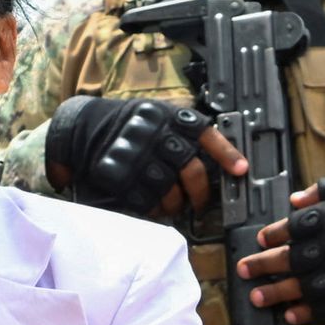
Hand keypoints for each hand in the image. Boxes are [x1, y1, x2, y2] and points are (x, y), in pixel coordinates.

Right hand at [44, 94, 250, 217]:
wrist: (83, 126)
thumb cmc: (130, 125)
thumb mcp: (158, 114)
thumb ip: (184, 130)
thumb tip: (222, 157)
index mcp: (169, 116)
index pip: (205, 134)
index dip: (226, 153)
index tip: (241, 170)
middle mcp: (155, 134)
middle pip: (191, 170)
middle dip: (201, 192)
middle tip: (201, 203)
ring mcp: (136, 156)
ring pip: (170, 190)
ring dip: (176, 204)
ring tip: (175, 205)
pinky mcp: (120, 176)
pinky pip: (146, 201)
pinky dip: (154, 209)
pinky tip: (154, 206)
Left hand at [236, 180, 324, 324]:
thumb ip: (324, 192)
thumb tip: (293, 201)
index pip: (292, 227)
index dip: (272, 235)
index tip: (260, 240)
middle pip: (289, 258)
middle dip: (263, 266)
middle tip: (244, 271)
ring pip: (302, 286)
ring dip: (277, 293)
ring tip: (258, 297)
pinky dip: (308, 312)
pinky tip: (292, 314)